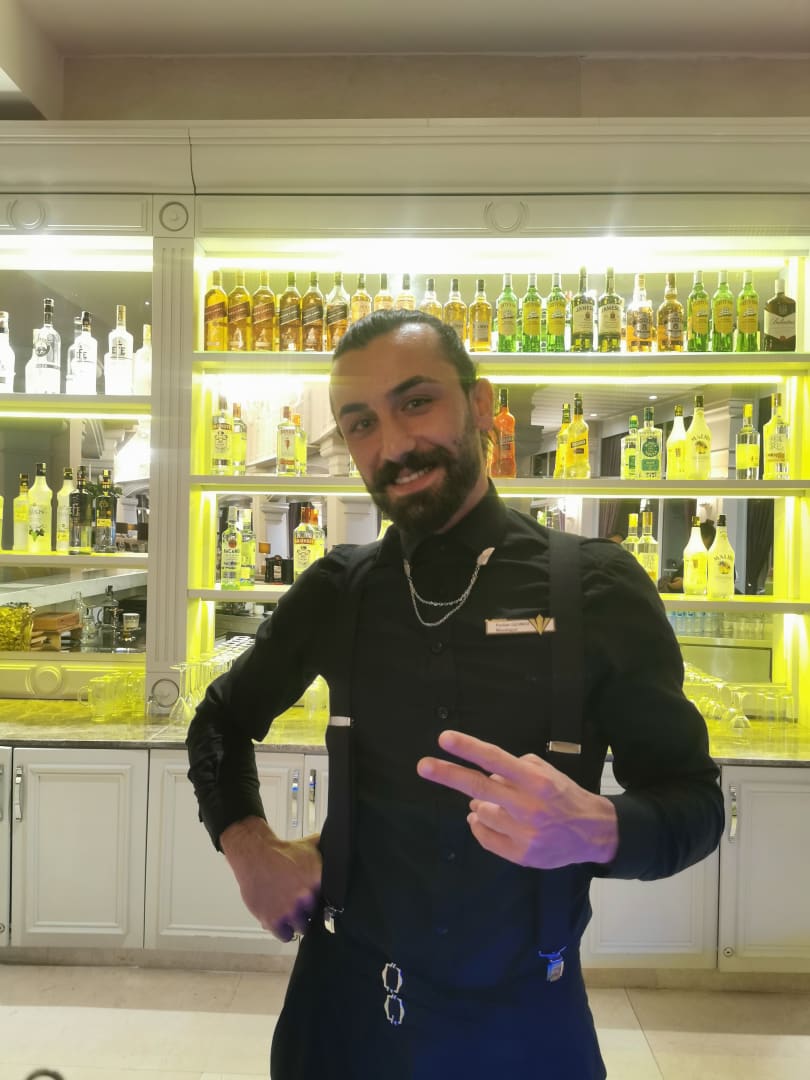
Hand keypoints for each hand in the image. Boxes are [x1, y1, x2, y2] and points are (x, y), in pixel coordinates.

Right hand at [220, 816, 321, 941]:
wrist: (255, 854)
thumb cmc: (281, 850)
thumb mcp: (309, 845)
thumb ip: (325, 850)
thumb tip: (340, 847)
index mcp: (318, 881)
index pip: (332, 903)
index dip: (325, 904)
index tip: (319, 903)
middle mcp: (305, 898)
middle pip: (316, 918)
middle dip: (309, 913)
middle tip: (302, 907)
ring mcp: (289, 911)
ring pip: (301, 928)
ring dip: (296, 923)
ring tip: (291, 915)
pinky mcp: (273, 920)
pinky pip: (285, 935)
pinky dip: (283, 931)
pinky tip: (281, 921)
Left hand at [417, 731, 617, 869]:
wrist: (593, 833)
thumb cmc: (564, 796)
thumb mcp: (547, 772)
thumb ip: (516, 769)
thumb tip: (486, 774)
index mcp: (537, 782)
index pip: (497, 759)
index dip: (469, 748)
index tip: (445, 739)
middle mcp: (529, 807)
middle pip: (480, 788)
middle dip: (448, 774)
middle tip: (423, 765)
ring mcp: (524, 834)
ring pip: (480, 812)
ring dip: (480, 804)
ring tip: (496, 803)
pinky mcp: (521, 855)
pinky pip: (484, 836)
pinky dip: (480, 824)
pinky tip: (486, 818)